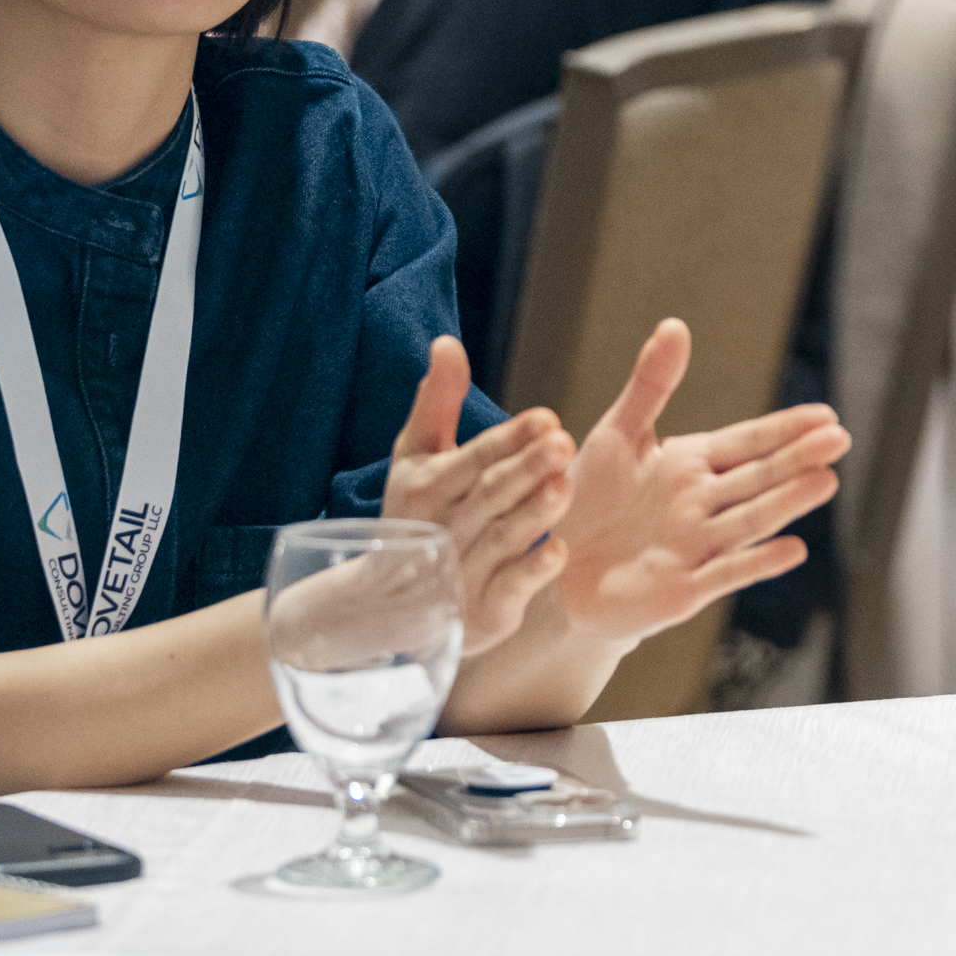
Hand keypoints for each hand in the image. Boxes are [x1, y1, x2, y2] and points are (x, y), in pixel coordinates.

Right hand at [382, 337, 573, 652]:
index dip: (507, 439)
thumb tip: (446, 342)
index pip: (472, 459)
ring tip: (564, 485)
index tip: (545, 417)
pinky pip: (509, 589)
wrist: (390, 605)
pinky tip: (557, 550)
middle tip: (563, 443)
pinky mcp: (485, 612)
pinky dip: (531, 571)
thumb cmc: (414, 514)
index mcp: (426, 487)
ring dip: (533, 513)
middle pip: (489, 496)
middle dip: (525, 469)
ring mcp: (462, 574)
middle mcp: (442, 530)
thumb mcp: (417, 457)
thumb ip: (436, 401)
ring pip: (502, 539)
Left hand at [548, 321, 848, 644]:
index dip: (786, 428)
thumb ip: (651, 385)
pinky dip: (757, 562)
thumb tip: (676, 325)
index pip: (748, 442)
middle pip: (759, 478)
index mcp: (692, 464)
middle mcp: (703, 505)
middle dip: (798, 458)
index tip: (827, 415)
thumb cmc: (590, 500)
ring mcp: (698, 547)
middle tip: (839, 439)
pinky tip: (793, 549)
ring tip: (826, 480)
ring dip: (787, 503)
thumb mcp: (618, 434)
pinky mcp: (684, 589)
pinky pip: (724, 573)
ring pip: (750, 520)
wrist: (556, 569)